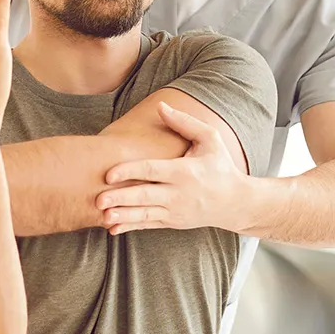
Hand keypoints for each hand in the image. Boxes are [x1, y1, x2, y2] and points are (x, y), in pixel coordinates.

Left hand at [97, 102, 246, 233]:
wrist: (236, 203)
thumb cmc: (221, 166)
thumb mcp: (210, 139)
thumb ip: (185, 122)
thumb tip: (161, 105)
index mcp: (185, 171)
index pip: (153, 171)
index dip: (130, 171)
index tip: (109, 174)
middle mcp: (179, 193)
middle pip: (145, 195)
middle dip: (121, 198)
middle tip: (98, 198)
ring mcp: (176, 211)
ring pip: (145, 214)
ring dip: (123, 215)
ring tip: (103, 216)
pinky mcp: (173, 222)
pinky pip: (149, 225)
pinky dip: (131, 226)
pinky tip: (112, 228)